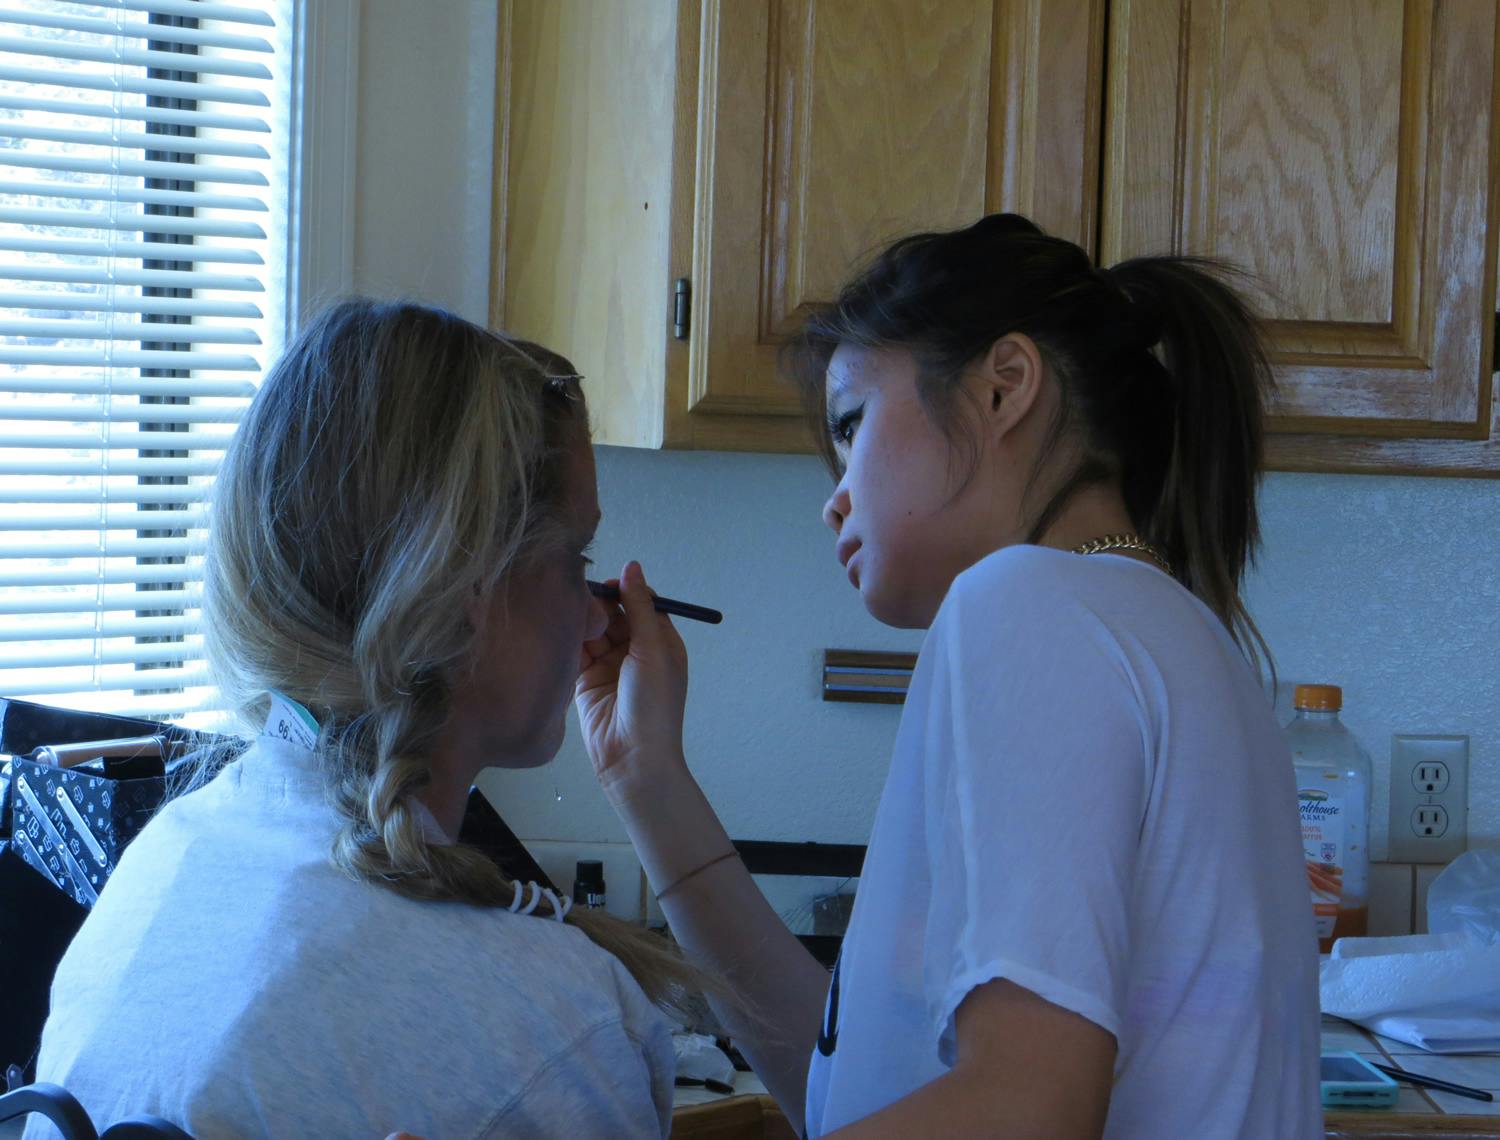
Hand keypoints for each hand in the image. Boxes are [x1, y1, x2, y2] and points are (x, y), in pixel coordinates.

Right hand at [575, 561, 690, 801]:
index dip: (625, 590)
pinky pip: (575, 652)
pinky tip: (555, 630)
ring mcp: (609, 667)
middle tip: (579, 597)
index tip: (605, 584)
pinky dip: (568, 642)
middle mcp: (636, 652)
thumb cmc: (653, 704)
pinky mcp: (585, 681)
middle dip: (600, 605)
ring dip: (582, 622)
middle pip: (615, 614)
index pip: (642, 603)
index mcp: (661, 643)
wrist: (633, 759)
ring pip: (593, 632)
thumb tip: (632, 566)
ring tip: (565, 613)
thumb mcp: (652, 650)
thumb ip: (640, 607)